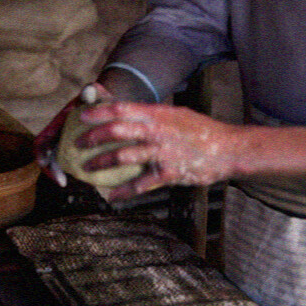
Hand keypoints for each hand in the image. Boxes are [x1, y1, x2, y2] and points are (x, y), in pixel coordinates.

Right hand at [33, 83, 111, 185]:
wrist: (106, 104)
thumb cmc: (99, 99)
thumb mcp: (95, 95)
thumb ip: (91, 92)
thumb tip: (89, 89)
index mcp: (56, 126)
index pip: (41, 142)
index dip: (41, 154)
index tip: (44, 162)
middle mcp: (59, 139)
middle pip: (48, 159)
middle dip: (52, 171)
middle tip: (63, 182)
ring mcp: (68, 147)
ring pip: (62, 165)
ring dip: (66, 175)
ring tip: (77, 183)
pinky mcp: (79, 154)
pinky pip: (76, 167)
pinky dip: (81, 173)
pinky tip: (94, 180)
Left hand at [75, 101, 239, 199]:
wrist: (228, 149)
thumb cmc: (200, 130)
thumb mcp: (174, 113)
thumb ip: (148, 112)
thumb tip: (122, 109)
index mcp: (157, 113)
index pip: (121, 108)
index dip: (98, 111)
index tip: (81, 115)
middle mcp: (157, 130)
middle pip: (116, 131)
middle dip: (92, 138)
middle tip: (77, 144)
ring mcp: (162, 152)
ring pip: (122, 157)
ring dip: (100, 163)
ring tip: (87, 168)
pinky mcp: (168, 173)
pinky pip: (139, 184)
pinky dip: (122, 192)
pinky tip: (111, 197)